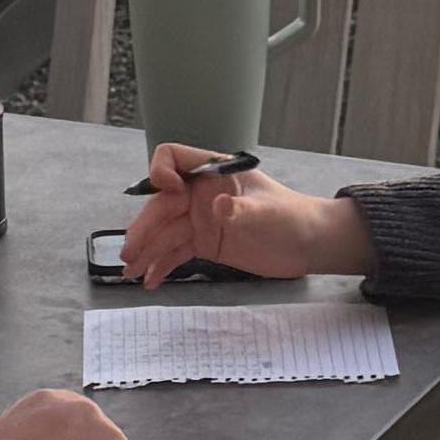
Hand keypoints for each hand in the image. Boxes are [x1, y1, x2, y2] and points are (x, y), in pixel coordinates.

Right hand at [121, 151, 364, 288]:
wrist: (309, 245)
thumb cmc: (293, 218)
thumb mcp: (268, 212)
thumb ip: (242, 209)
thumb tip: (220, 207)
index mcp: (214, 174)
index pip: (174, 158)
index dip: (162, 171)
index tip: (167, 192)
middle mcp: (200, 194)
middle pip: (162, 204)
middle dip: (145, 227)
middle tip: (130, 253)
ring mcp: (201, 220)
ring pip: (164, 231)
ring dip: (146, 250)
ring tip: (131, 271)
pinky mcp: (205, 244)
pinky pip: (176, 252)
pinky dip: (161, 265)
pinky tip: (150, 280)